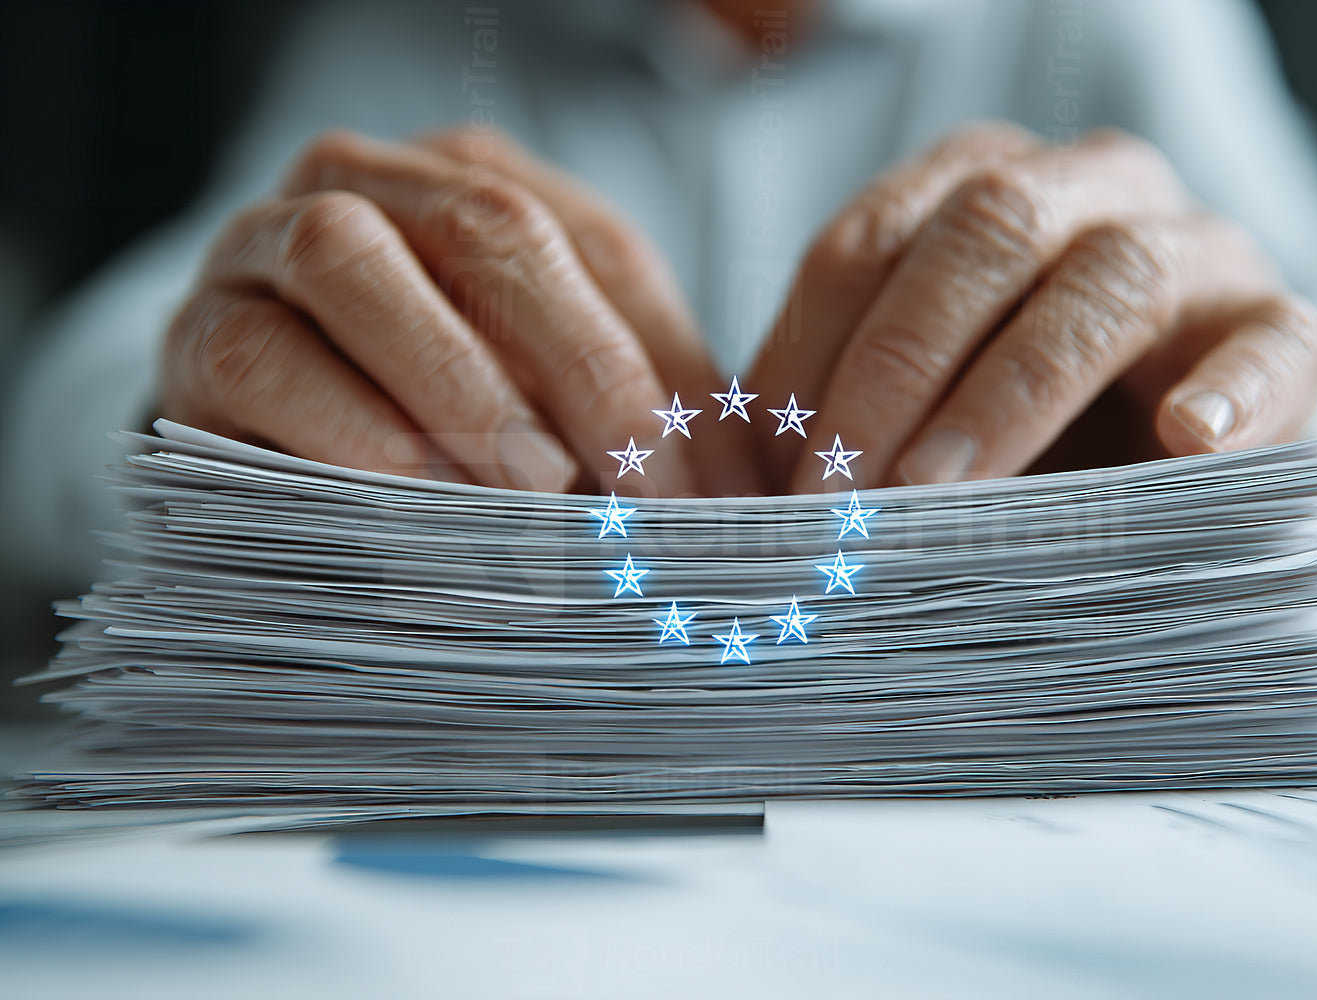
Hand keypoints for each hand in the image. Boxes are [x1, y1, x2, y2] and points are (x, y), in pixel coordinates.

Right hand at [160, 126, 760, 495]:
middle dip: (581, 368)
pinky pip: (264, 357)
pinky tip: (415, 498)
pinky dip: (350, 432)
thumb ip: (630, 420)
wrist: (261, 430)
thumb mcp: (546, 399)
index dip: (665, 373)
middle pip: (492, 230)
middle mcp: (372, 182)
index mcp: (478, 181)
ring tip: (532, 494)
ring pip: (354, 260)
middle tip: (633, 495)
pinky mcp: (198, 330)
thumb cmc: (430, 416)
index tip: (717, 496)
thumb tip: (741, 510)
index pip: (599, 249)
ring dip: (458, 383)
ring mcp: (267, 242)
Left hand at [750, 124, 1316, 491]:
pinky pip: (1275, 341)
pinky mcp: (1285, 328)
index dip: (809, 348)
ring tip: (946, 488)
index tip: (770, 464)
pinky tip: (1187, 441)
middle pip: (982, 232)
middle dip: (895, 364)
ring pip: (1109, 275)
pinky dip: (1232, 388)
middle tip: (841, 490)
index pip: (872, 238)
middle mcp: (1085, 189)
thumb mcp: (917, 414)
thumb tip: (737, 498)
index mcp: (977, 191)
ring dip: (1012, 388)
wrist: (1180, 442)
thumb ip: (846, 425)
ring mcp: (1195, 248)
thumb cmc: (1019, 430)